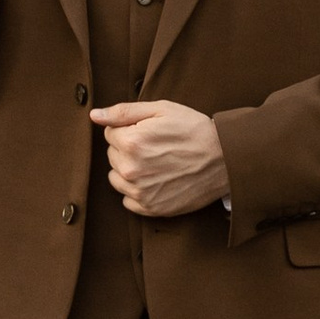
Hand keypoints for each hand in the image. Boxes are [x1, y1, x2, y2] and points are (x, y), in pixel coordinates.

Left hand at [95, 99, 228, 216]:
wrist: (224, 159)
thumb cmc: (193, 130)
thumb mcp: (161, 110)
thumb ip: (123, 112)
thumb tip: (94, 115)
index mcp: (131, 142)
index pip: (109, 133)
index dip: (128, 129)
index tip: (148, 130)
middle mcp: (132, 170)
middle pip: (112, 155)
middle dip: (127, 148)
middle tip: (155, 145)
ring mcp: (141, 192)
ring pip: (116, 177)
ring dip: (129, 169)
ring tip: (155, 162)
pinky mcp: (151, 208)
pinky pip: (127, 200)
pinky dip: (137, 190)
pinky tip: (156, 180)